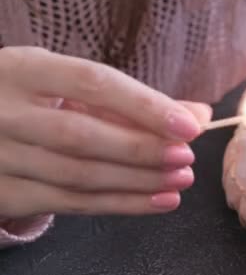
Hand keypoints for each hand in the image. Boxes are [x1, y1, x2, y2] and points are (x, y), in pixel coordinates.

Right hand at [0, 47, 211, 218]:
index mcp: (24, 70)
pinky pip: (70, 204)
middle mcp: (3, 112)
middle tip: (186, 157)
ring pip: (78, 175)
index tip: (188, 125)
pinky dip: (121, 204)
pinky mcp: (2, 193)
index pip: (92, 83)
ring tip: (181, 180)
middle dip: (142, 149)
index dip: (144, 105)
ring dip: (138, 181)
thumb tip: (198, 114)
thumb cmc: (34, 101)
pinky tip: (158, 201)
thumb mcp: (68, 86)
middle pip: (82, 135)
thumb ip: (132, 100)